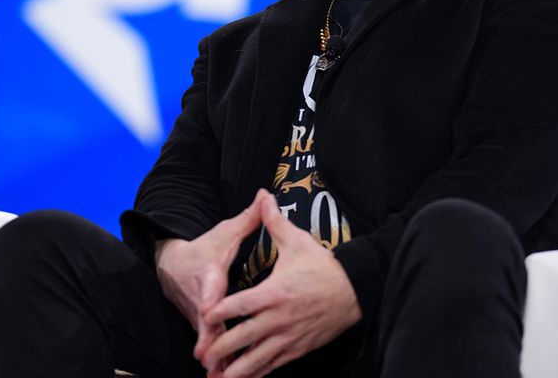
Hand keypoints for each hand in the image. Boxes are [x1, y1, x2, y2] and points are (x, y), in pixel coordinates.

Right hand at [155, 191, 269, 361]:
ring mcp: (198, 316)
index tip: (208, 311)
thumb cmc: (204, 249)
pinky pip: (210, 344)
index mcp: (209, 275)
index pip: (208, 288)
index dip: (208, 301)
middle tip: (211, 359)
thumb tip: (267, 195)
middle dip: (208, 341)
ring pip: (206, 338)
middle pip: (204, 322)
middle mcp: (200, 299)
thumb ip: (248, 219)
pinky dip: (216, 361)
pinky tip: (227, 376)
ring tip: (220, 376)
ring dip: (213, 357)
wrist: (172, 265)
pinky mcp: (201, 327)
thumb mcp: (225, 233)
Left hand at [197, 192, 362, 377]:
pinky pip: (273, 365)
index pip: (238, 305)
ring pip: (257, 359)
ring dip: (236, 372)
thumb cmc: (324, 267)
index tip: (203, 317)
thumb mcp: (298, 242)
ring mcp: (289, 337)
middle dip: (220, 349)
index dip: (217, 312)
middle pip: (243, 338)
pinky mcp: (298, 348)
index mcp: (274, 293)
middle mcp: (279, 319)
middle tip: (202, 357)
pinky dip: (257, 374)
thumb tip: (263, 197)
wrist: (355, 291)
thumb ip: (275, 222)